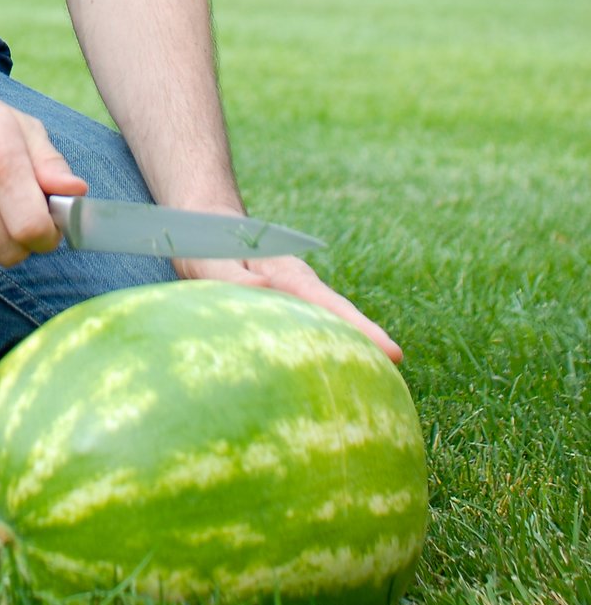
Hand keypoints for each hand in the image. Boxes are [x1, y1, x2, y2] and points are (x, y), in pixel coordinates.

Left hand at [172, 251, 402, 363]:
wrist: (204, 225)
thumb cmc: (206, 246)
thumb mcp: (211, 262)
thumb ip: (235, 277)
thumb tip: (266, 287)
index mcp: (286, 274)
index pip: (330, 305)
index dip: (361, 328)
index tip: (393, 351)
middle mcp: (297, 286)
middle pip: (339, 315)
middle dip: (368, 340)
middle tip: (398, 367)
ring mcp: (293, 296)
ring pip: (328, 321)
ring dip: (350, 344)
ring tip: (379, 379)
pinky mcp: (283, 307)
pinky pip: (309, 327)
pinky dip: (326, 344)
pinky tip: (333, 370)